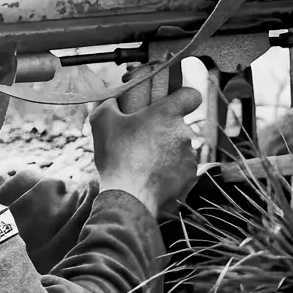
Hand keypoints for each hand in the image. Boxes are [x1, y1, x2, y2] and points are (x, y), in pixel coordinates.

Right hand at [89, 86, 201, 217]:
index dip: (183, 97)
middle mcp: (184, 132)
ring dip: (166, 152)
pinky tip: (151, 177)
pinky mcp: (189, 177)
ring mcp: (189, 156)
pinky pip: (180, 169)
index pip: (191, 95)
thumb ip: (109, 103)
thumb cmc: (116, 156)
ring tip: (144, 163)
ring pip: (179, 148)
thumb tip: (113, 99)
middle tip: (142, 140)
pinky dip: (169, 172)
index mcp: (167, 114)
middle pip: (179, 125)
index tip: (170, 104)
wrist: (128, 196)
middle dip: (164, 131)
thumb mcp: (102, 121)